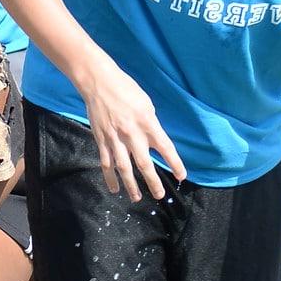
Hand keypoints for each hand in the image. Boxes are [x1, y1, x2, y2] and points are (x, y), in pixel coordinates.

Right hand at [76, 54, 184, 200]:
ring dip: (131, 185)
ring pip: (124, 168)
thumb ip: (151, 124)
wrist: (98, 83)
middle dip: (153, 182)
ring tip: (136, 198)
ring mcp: (115, 138)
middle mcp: (132, 133)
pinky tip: (114, 189)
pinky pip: (106, 163)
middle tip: (159, 194)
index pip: (165, 148)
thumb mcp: (146, 104)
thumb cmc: (126, 89)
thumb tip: (153, 140)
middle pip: (144, 163)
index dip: (175, 163)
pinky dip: (110, 177)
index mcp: (147, 123)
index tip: (181, 176)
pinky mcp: (102, 139)